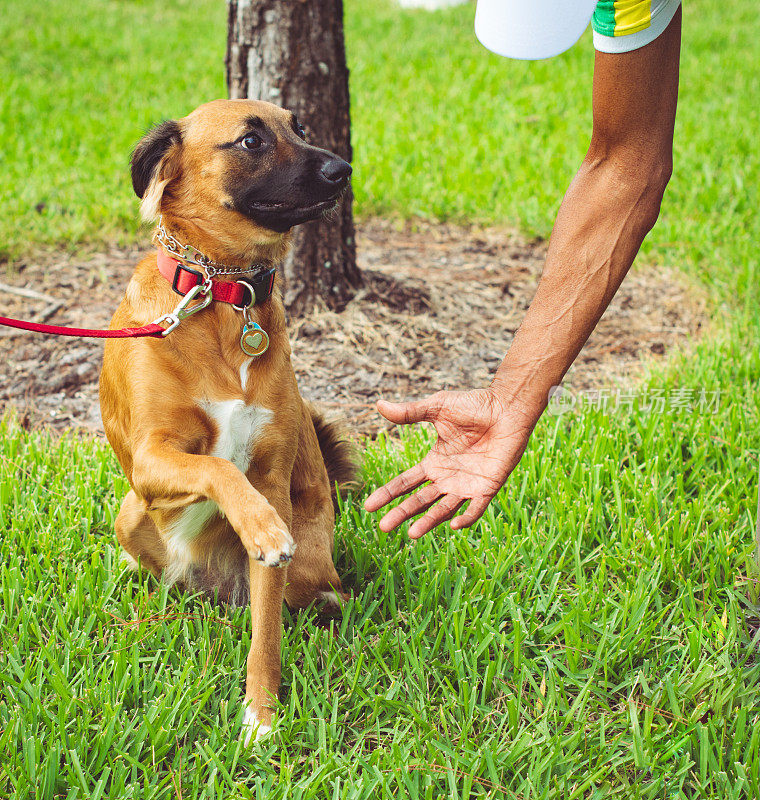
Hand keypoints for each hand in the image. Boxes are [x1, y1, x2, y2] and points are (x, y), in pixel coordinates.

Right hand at [364, 388, 537, 537]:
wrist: (507, 407)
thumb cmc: (474, 405)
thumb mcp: (437, 408)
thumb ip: (410, 412)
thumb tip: (379, 404)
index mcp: (435, 462)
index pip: (406, 482)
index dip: (388, 494)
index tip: (369, 506)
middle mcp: (448, 478)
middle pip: (420, 500)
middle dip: (401, 513)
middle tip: (383, 527)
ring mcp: (468, 485)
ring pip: (444, 509)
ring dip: (429, 521)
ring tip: (412, 534)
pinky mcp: (488, 487)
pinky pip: (476, 508)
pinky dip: (466, 517)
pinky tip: (454, 525)